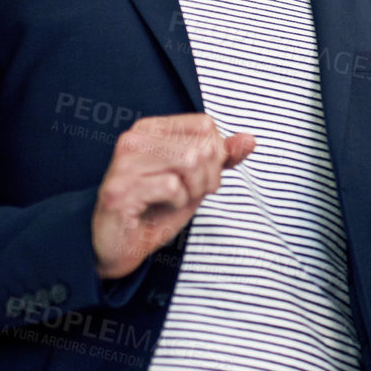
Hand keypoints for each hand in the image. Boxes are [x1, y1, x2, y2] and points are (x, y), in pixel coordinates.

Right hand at [91, 114, 255, 279]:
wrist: (122, 246)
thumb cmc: (157, 209)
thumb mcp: (197, 179)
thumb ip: (222, 158)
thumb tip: (250, 140)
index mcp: (151, 129)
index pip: (205, 124)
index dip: (216, 154)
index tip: (201, 176)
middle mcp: (134, 139)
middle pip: (202, 145)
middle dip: (208, 177)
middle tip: (190, 193)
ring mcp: (124, 163)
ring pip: (190, 161)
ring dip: (194, 190)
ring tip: (177, 200)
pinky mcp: (120, 190)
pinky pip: (172, 186)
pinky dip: (177, 202)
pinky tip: (160, 208)